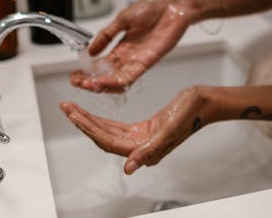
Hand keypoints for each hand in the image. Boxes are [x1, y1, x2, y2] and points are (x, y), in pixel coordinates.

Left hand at [60, 86, 205, 174]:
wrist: (205, 103)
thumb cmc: (192, 112)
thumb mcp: (171, 128)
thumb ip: (150, 149)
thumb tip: (130, 168)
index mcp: (145, 148)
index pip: (108, 140)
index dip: (88, 128)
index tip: (73, 114)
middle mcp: (140, 146)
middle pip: (103, 136)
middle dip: (83, 122)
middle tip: (66, 107)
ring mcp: (142, 138)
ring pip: (108, 131)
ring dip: (90, 120)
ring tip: (73, 108)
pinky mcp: (145, 129)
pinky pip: (117, 126)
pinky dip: (103, 119)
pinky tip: (93, 114)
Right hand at [70, 0, 198, 92]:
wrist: (173, 5)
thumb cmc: (152, 8)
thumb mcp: (122, 19)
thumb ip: (106, 36)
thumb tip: (90, 51)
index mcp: (122, 46)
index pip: (102, 64)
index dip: (88, 71)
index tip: (74, 75)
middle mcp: (129, 57)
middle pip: (107, 75)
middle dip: (90, 80)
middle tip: (76, 82)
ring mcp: (138, 60)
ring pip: (117, 79)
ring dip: (101, 83)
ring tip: (87, 84)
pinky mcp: (148, 61)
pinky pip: (131, 75)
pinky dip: (116, 80)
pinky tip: (104, 81)